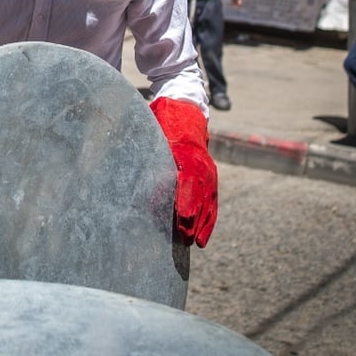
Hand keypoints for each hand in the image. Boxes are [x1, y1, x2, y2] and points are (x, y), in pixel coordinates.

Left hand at [149, 96, 218, 247]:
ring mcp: (209, 171)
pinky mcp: (211, 177)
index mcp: (187, 155)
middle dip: (193, 218)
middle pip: (200, 196)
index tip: (182, 218)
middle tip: (186, 239)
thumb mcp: (155, 136)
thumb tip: (143, 178)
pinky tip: (203, 236)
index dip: (186, 201)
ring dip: (203, 224)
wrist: (186, 112)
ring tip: (196, 243)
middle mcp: (201, 165)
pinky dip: (209, 219)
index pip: (188, 182)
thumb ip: (150, 155)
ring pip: (209, 202)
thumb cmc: (165, 124)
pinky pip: (212, 201)